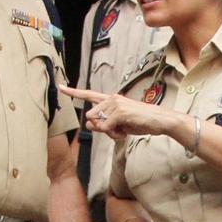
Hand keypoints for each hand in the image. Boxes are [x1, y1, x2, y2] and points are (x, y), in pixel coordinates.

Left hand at [58, 85, 177, 138]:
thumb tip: (88, 124)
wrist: (160, 121)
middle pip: (90, 117)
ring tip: (124, 129)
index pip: (88, 94)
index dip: (73, 92)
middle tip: (118, 130)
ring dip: (109, 132)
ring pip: (97, 123)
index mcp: (110, 99)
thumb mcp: (119, 124)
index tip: (60, 87)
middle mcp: (111, 98)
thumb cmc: (140, 122)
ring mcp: (115, 104)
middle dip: (100, 128)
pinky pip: (106, 128)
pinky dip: (114, 134)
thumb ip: (103, 124)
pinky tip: (126, 131)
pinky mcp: (119, 112)